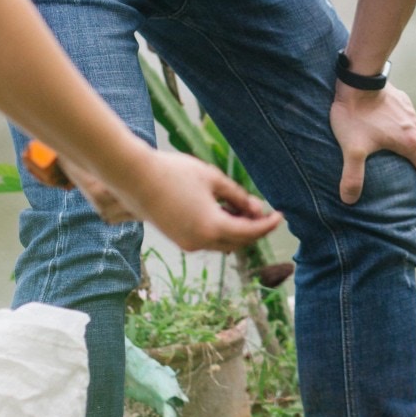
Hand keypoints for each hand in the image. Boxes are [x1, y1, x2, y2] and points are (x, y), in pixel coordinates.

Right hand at [26, 142, 282, 251]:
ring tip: (244, 208)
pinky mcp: (178, 240)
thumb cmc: (175, 173)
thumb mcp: (213, 179)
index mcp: (213, 227)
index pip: (251, 232)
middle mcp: (201, 242)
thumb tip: (257, 209)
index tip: (280, 215)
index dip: (268, 225)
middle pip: (239, 242)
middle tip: (264, 211)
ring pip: (223, 243)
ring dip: (238, 230)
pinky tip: (225, 211)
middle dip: (254, 229)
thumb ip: (238, 196)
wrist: (135, 178)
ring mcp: (188, 244)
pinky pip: (208, 240)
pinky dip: (221, 230)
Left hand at [331, 81, 415, 204]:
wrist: (358, 79)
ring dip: (410, 148)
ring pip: (415, 135)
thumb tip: (349, 201)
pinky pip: (407, 121)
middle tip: (406, 179)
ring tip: (396, 156)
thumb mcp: (353, 149)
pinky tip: (387, 131)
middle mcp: (415, 128)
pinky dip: (403, 132)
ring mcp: (410, 112)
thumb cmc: (356, 115)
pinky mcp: (402, 101)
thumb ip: (352, 177)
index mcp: (410, 143)